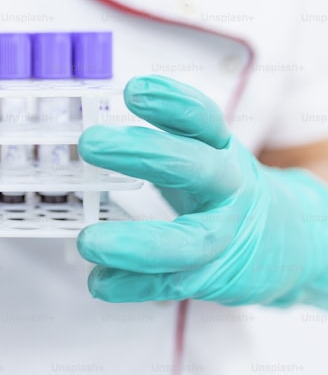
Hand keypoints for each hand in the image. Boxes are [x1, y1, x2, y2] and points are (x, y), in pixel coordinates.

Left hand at [77, 75, 327, 307]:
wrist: (285, 241)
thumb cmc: (222, 189)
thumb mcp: (202, 151)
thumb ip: (160, 135)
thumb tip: (95, 124)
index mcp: (220, 151)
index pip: (202, 119)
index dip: (171, 103)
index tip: (134, 90)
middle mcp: (226, 189)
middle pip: (193, 167)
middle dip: (142, 152)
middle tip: (90, 143)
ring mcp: (222, 235)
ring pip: (187, 241)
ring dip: (134, 243)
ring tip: (88, 242)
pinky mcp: (210, 276)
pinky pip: (171, 283)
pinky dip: (132, 284)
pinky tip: (100, 283)